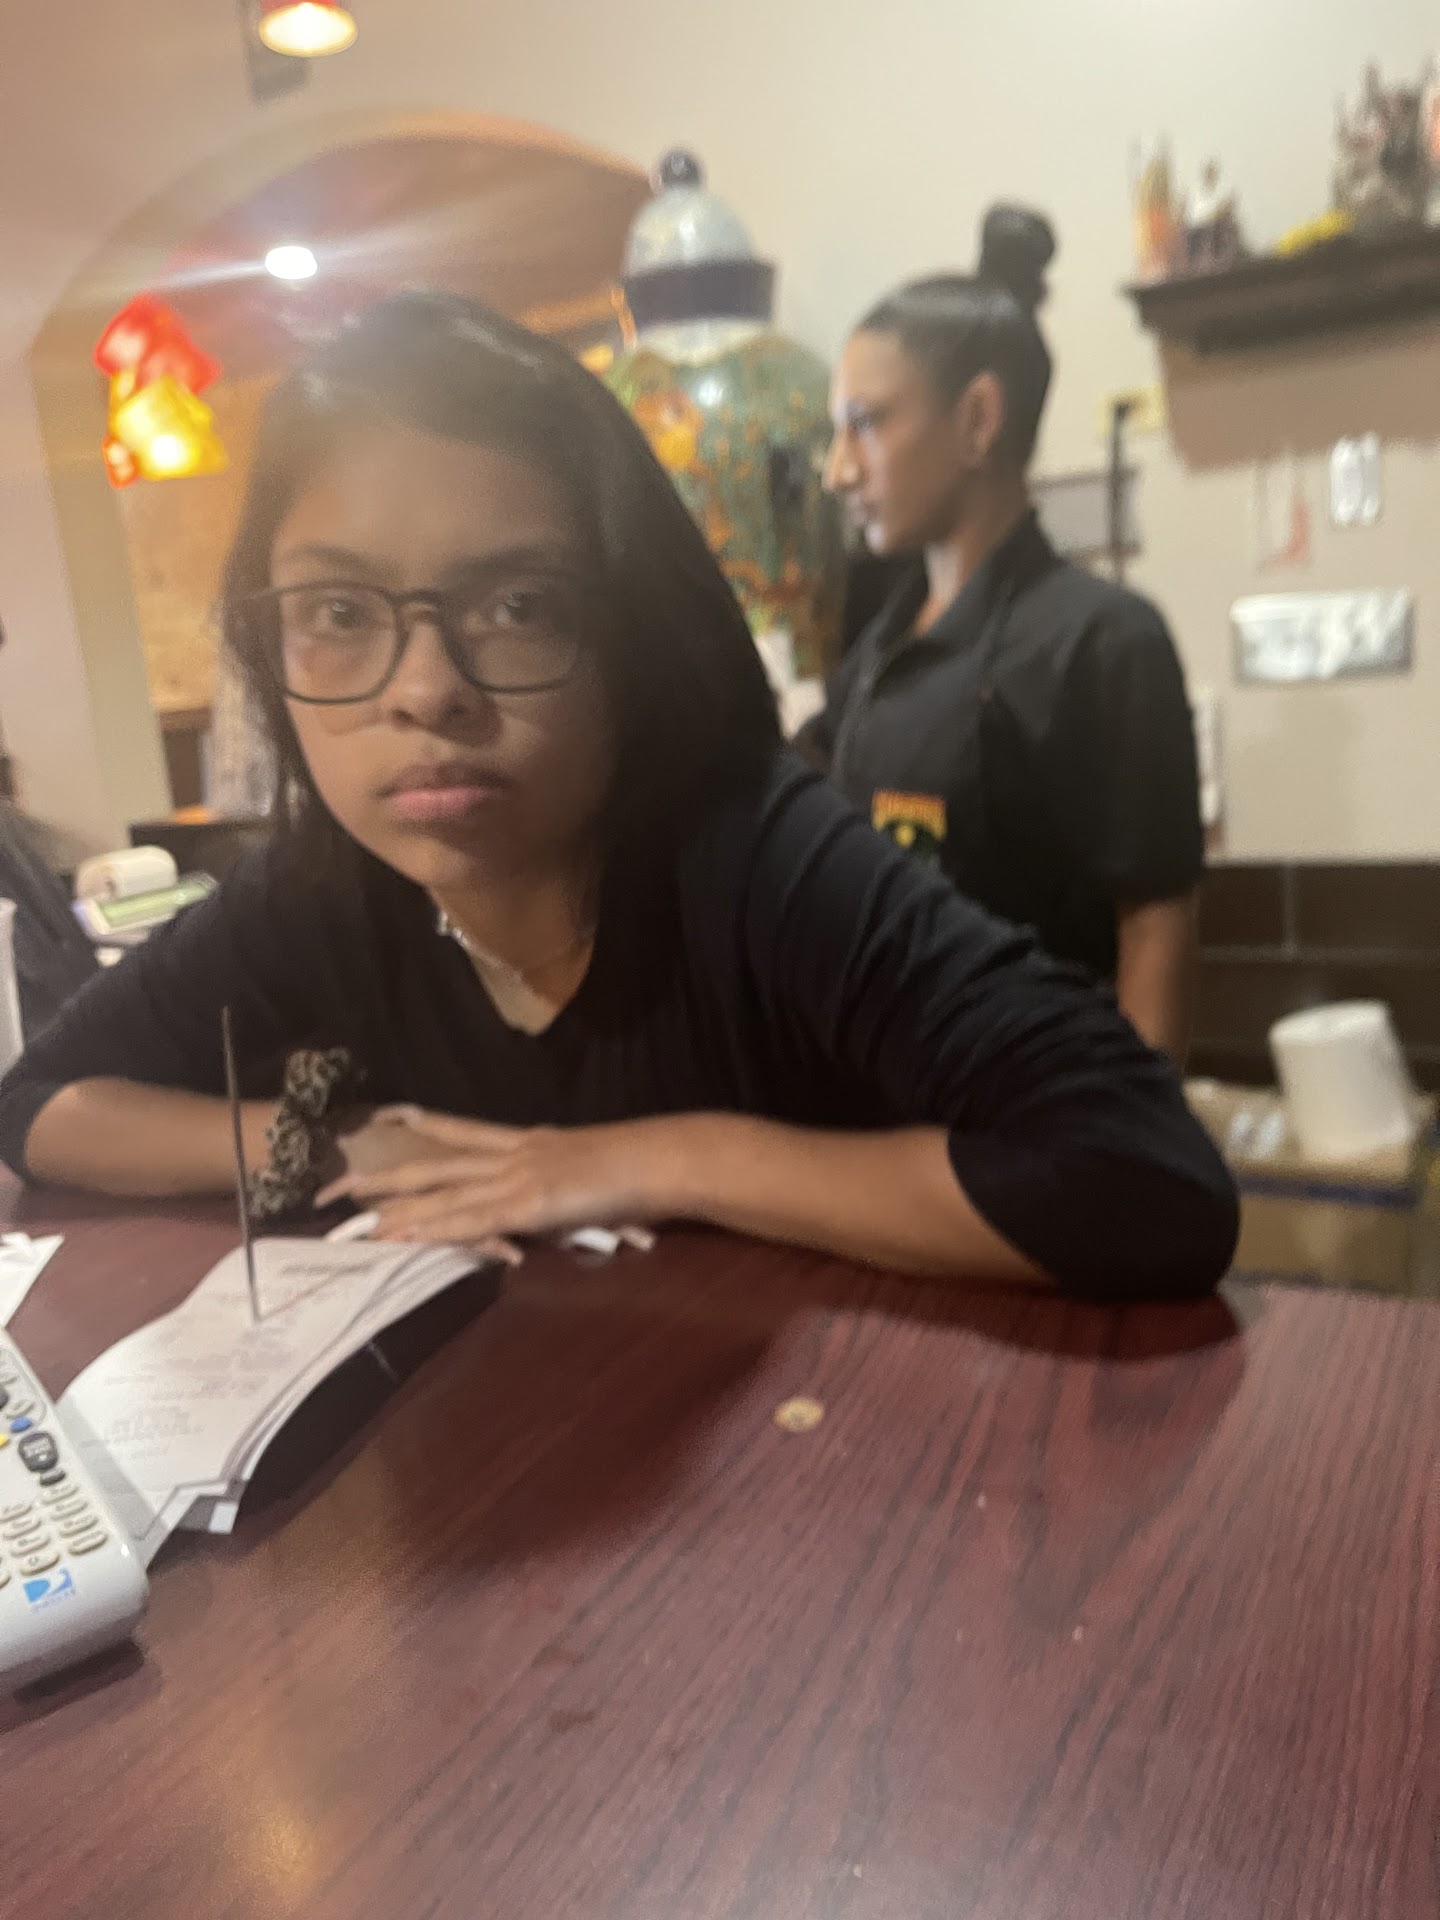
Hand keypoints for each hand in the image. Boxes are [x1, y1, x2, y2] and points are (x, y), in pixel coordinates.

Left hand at [314, 1109, 657, 1251]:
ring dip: (397, 1204)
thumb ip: (561, 1185)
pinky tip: (405, 1235)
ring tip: (355, 1216)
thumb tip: (551, 1202)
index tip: (385, 1123)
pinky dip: (434, 1227)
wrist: (662, 1159)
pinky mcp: (529, 1202)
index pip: (462, 1133)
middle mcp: (514, 1151)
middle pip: (437, 1160)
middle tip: (339, 1182)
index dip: (421, 1128)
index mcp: (528, 1141)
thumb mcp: (587, 1173)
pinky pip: (471, 1217)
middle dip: (387, 1171)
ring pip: (444, 1188)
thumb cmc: (639, 1168)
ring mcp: (518, 1175)